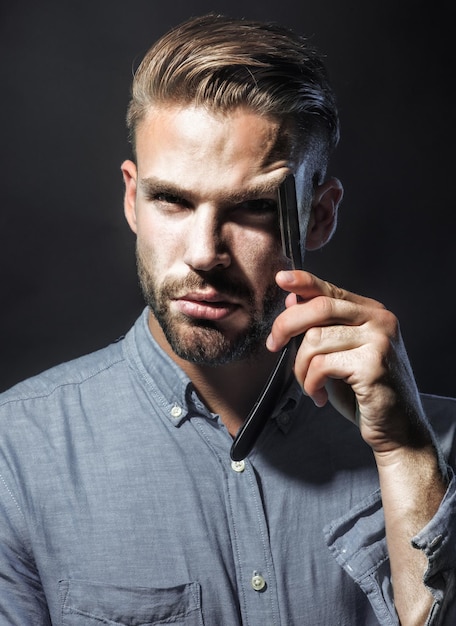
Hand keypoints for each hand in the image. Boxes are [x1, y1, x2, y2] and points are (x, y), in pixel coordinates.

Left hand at [266, 270, 431, 455]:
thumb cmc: (365, 392)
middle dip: (286, 325)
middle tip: (274, 345)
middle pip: (318, 307)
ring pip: (314, 339)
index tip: (281, 279)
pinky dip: (311, 383)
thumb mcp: (338, 354)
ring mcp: (378, 340)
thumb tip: (292, 299)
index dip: (303, 282)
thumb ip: (320, 327)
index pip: (331, 290)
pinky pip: (321, 365)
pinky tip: (319, 396)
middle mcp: (379, 320)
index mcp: (372, 313)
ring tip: (309, 384)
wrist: (398, 429)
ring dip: (301, 367)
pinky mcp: (372, 364)